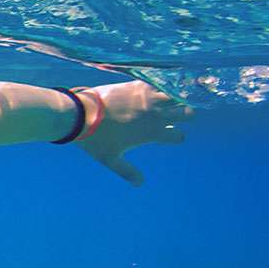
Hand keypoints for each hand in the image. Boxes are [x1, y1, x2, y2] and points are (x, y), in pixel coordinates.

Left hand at [75, 81, 191, 185]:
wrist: (81, 115)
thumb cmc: (95, 140)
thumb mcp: (110, 159)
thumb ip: (127, 171)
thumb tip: (139, 184)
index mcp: (153, 133)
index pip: (178, 136)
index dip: (174, 137)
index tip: (166, 136)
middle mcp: (156, 114)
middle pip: (187, 113)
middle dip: (184, 115)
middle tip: (174, 116)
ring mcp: (148, 98)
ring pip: (176, 95)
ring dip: (175, 99)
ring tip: (168, 101)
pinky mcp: (138, 85)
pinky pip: (159, 83)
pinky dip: (160, 86)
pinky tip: (154, 89)